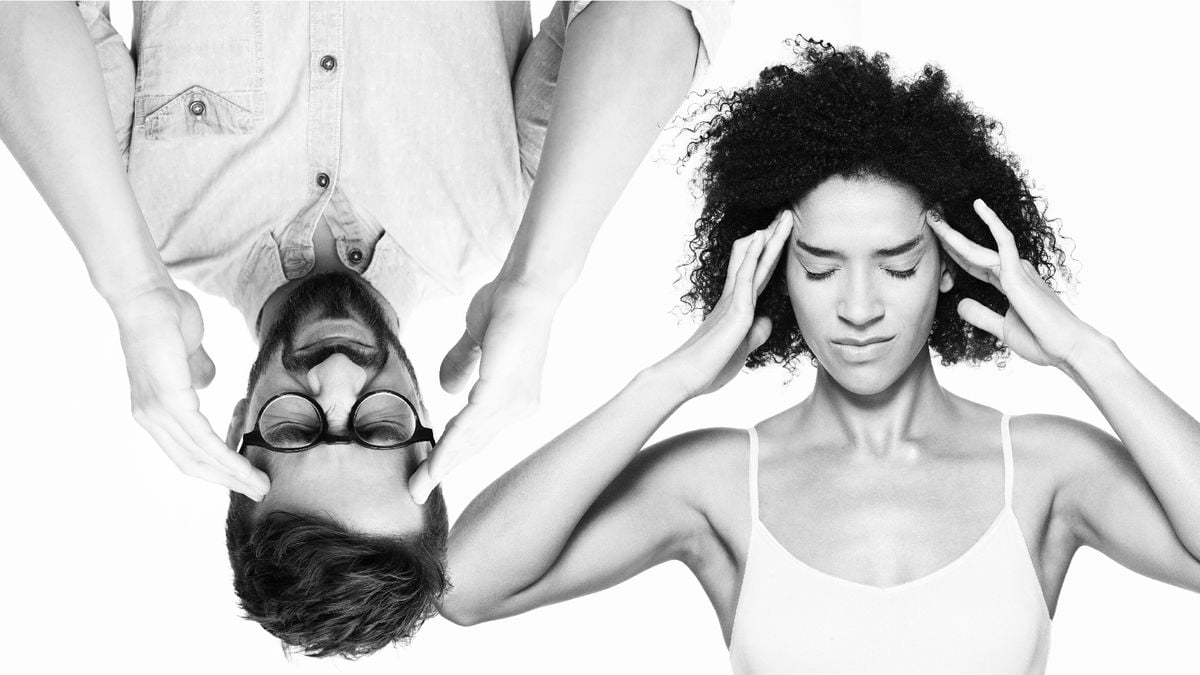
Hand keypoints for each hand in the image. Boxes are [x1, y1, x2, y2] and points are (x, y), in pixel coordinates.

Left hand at [109, 285, 268, 498]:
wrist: (147, 296)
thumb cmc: (165, 315)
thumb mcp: (188, 351)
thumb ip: (197, 371)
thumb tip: (207, 383)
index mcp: (154, 410)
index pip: (186, 450)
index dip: (215, 467)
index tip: (245, 476)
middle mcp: (151, 418)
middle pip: (191, 463)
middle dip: (227, 481)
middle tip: (258, 491)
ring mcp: (157, 412)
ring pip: (198, 457)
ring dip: (231, 475)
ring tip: (259, 485)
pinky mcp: (169, 402)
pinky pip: (202, 439)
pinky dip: (225, 457)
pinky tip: (244, 466)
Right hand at [410, 278, 562, 503]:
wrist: (525, 286)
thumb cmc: (507, 306)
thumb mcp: (477, 342)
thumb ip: (462, 365)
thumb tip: (446, 389)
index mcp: (514, 399)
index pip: (478, 433)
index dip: (452, 452)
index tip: (429, 472)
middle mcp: (518, 407)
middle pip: (474, 444)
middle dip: (443, 468)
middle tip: (416, 491)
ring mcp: (513, 401)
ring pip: (469, 440)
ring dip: (442, 464)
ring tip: (419, 484)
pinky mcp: (501, 390)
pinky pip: (469, 424)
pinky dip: (451, 446)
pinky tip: (436, 463)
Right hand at [655, 210, 791, 398]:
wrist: (685, 377)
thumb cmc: (709, 367)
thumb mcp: (741, 349)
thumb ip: (754, 334)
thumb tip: (767, 320)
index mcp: (736, 307)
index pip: (758, 274)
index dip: (770, 254)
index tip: (779, 235)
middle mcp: (734, 298)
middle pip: (757, 260)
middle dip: (773, 237)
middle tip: (785, 214)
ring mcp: (734, 301)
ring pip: (754, 261)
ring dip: (769, 237)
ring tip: (782, 216)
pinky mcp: (734, 310)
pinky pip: (745, 276)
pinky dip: (754, 254)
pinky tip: (761, 237)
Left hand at [927, 199, 1091, 367]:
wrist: (1067, 349)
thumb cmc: (1042, 340)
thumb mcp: (1002, 329)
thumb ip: (981, 315)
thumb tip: (960, 304)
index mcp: (1009, 283)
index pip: (974, 264)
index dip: (953, 253)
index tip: (935, 242)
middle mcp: (1013, 271)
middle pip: (971, 252)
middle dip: (948, 238)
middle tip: (929, 219)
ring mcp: (1016, 270)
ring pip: (977, 247)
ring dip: (953, 233)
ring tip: (933, 216)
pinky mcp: (1019, 272)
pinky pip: (1003, 240)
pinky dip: (991, 222)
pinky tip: (978, 205)